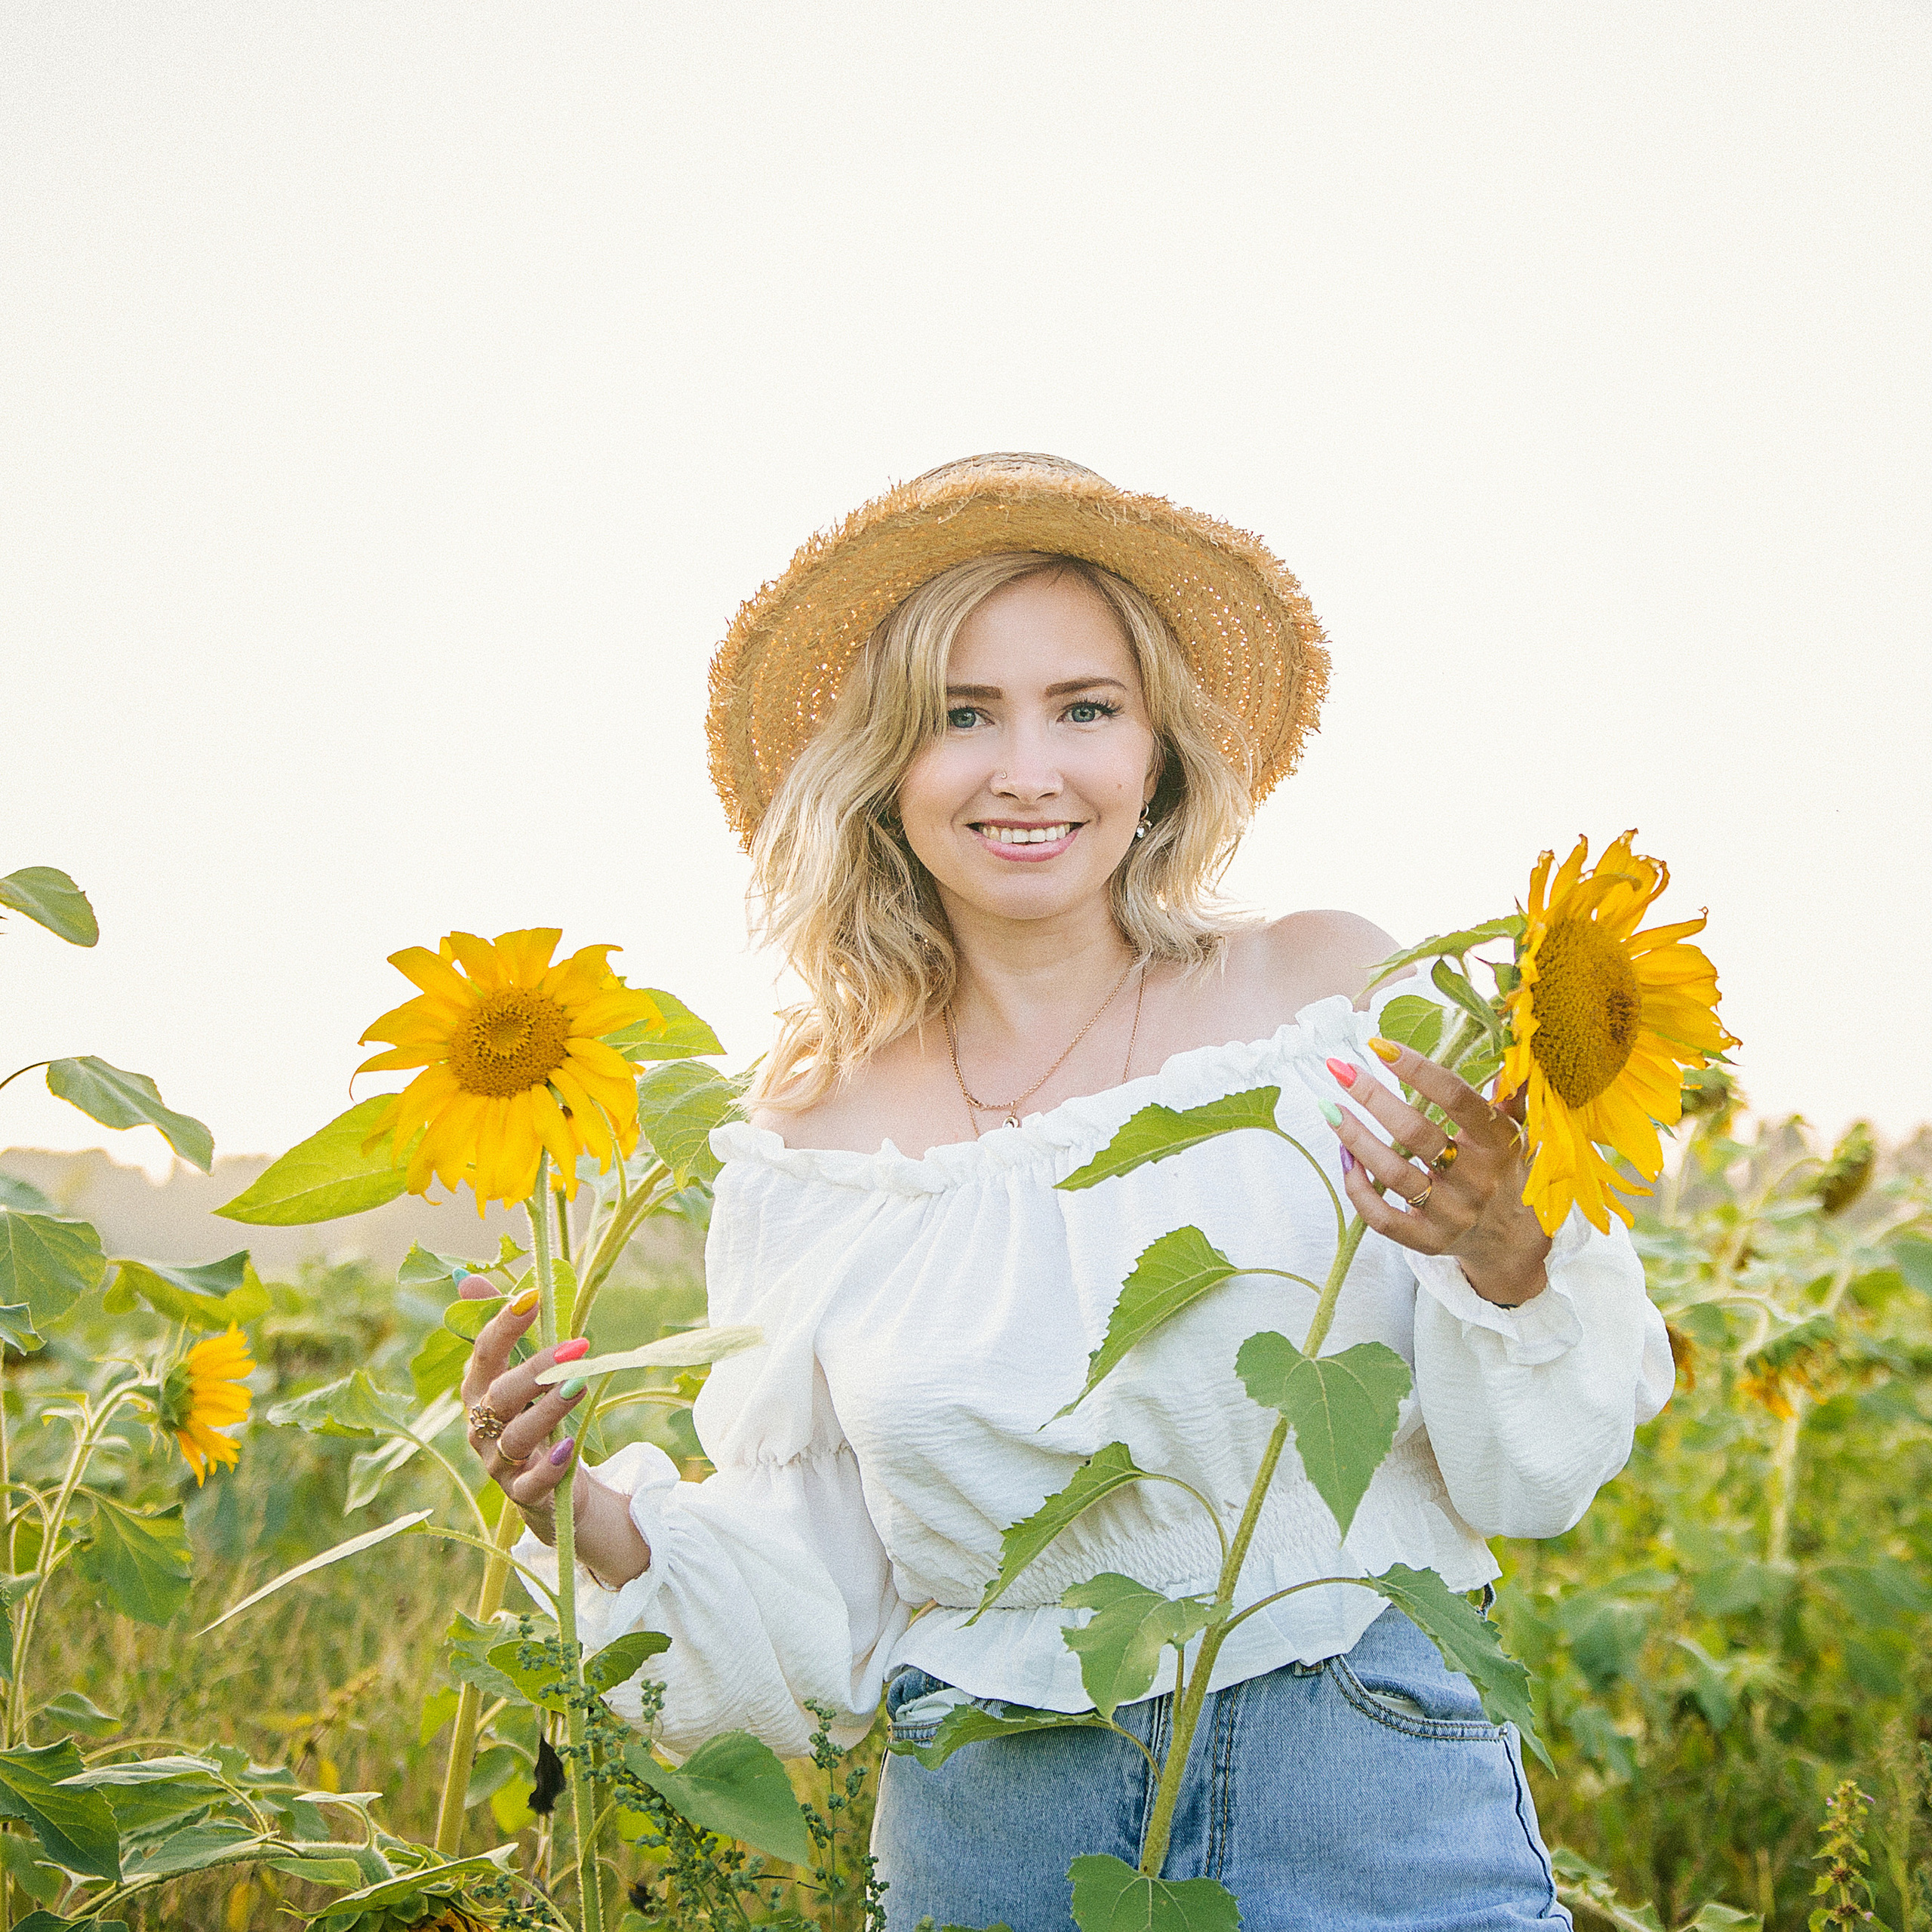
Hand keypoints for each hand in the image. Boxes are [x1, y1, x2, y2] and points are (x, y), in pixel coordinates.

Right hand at [460, 1280, 650, 1585]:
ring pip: (516, 1437)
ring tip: (578, 1386)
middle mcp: (482, 1426)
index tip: (533, 1297)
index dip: (504, 1325)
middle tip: (577, 1346)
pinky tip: (568, 1447)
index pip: (485, 1354)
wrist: (549, 1485)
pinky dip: (548, 1467)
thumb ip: (503, 1329)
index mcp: (480, 1390)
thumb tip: (466, 1276)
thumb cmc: (533, 1416)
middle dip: (536, 1368)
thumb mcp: (522, 1371)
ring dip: (548, 1410)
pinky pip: (531, 1484)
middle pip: (500, 1396)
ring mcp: (498, 1463)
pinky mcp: (522, 1495)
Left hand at [1330, 1040, 1551, 1306]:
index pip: (1456, 1098)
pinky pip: (1382, 1218)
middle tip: (1340, 1069)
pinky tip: (1343, 1157)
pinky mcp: (1429, 1241)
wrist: (1512, 1240)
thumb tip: (1507, 1050)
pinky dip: (1357, 1188)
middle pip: (1415, 1133)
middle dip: (1373, 1097)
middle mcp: (1477, 1179)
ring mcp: (1452, 1214)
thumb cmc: (1504, 1169)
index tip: (1380, 1045)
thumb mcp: (1516, 1130)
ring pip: (1393, 1174)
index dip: (1417, 1070)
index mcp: (1498, 1143)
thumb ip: (1508, 1093)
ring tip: (1329, 1107)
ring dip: (1355, 1137)